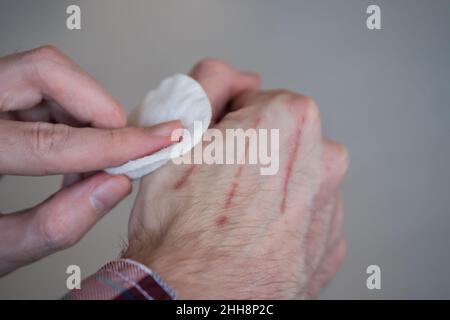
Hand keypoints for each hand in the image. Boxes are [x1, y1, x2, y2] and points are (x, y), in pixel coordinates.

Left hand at [0, 46, 180, 275]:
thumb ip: (55, 225)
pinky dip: (72, 114)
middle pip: (47, 72)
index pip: (51, 140)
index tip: (155, 143)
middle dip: (100, 110)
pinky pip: (42, 86)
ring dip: (87, 114)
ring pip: (48, 73)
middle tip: (124, 146)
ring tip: (91, 158)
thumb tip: (114, 186)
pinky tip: (71, 149)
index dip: (113, 145)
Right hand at [124, 59, 348, 298]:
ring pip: (293, 179)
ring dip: (269, 188)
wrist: (196, 296)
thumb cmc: (182, 226)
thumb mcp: (179, 134)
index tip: (216, 145)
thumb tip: (229, 76)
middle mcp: (322, 161)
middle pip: (281, 139)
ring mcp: (330, 206)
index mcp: (290, 120)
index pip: (259, 100)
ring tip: (235, 214)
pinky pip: (304, 216)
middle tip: (220, 182)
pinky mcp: (329, 243)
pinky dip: (282, 221)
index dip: (229, 121)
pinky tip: (255, 234)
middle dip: (253, 151)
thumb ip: (207, 85)